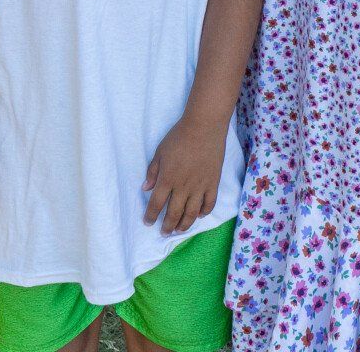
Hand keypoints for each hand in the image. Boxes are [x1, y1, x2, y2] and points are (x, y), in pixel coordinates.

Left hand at [143, 115, 227, 234]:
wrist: (204, 127)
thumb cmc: (179, 137)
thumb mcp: (160, 152)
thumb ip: (152, 172)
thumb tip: (146, 189)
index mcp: (167, 179)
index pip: (156, 204)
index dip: (151, 216)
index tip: (148, 223)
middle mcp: (183, 187)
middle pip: (174, 213)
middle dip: (167, 226)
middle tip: (164, 233)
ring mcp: (200, 186)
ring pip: (192, 213)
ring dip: (184, 224)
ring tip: (180, 230)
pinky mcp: (213, 182)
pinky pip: (210, 203)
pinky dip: (205, 212)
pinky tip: (200, 215)